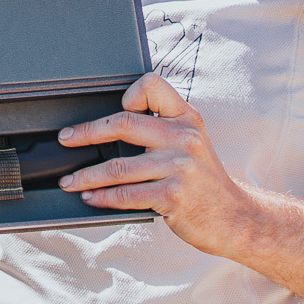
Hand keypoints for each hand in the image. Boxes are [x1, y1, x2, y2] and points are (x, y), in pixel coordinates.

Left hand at [55, 73, 256, 256]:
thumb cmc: (206, 181)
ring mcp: (178, 167)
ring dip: (86, 175)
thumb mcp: (194, 142)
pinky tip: (91, 197)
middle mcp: (183, 138)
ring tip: (71, 180)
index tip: (115, 107)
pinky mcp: (172, 196)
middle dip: (86, 132)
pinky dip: (102, 197)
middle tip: (66, 139)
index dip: (129, 93)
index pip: (152, 86)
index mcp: (186, 118)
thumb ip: (164, 127)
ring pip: (117, 167)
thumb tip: (115, 122)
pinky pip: (126, 195)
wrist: (236, 218)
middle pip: (123, 124)